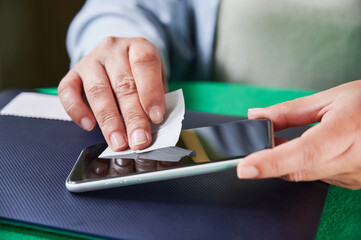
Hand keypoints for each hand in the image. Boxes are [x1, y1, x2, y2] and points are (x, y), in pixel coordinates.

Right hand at [59, 37, 166, 150]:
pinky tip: (89, 126)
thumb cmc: (141, 75)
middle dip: (132, 117)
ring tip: (118, 142)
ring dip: (109, 120)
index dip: (151, 91)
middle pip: (123, 83)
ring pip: (97, 90)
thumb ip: (156, 100)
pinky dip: (77, 110)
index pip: (145, 63)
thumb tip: (153, 127)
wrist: (119, 60)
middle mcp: (113, 49)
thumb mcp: (157, 81)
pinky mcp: (72, 74)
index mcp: (138, 46)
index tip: (156, 117)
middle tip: (139, 140)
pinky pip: (68, 91)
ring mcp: (90, 60)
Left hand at [237, 80, 360, 189]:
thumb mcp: (330, 98)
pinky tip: (310, 151)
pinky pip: (318, 177)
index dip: (271, 162)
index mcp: (347, 131)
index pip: (303, 153)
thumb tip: (257, 116)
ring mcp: (356, 175)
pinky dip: (305, 165)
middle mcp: (355, 159)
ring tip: (290, 140)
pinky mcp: (354, 182)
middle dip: (271, 161)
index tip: (245, 167)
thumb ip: (289, 111)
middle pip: (298, 170)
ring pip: (305, 175)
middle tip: (257, 146)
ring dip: (289, 161)